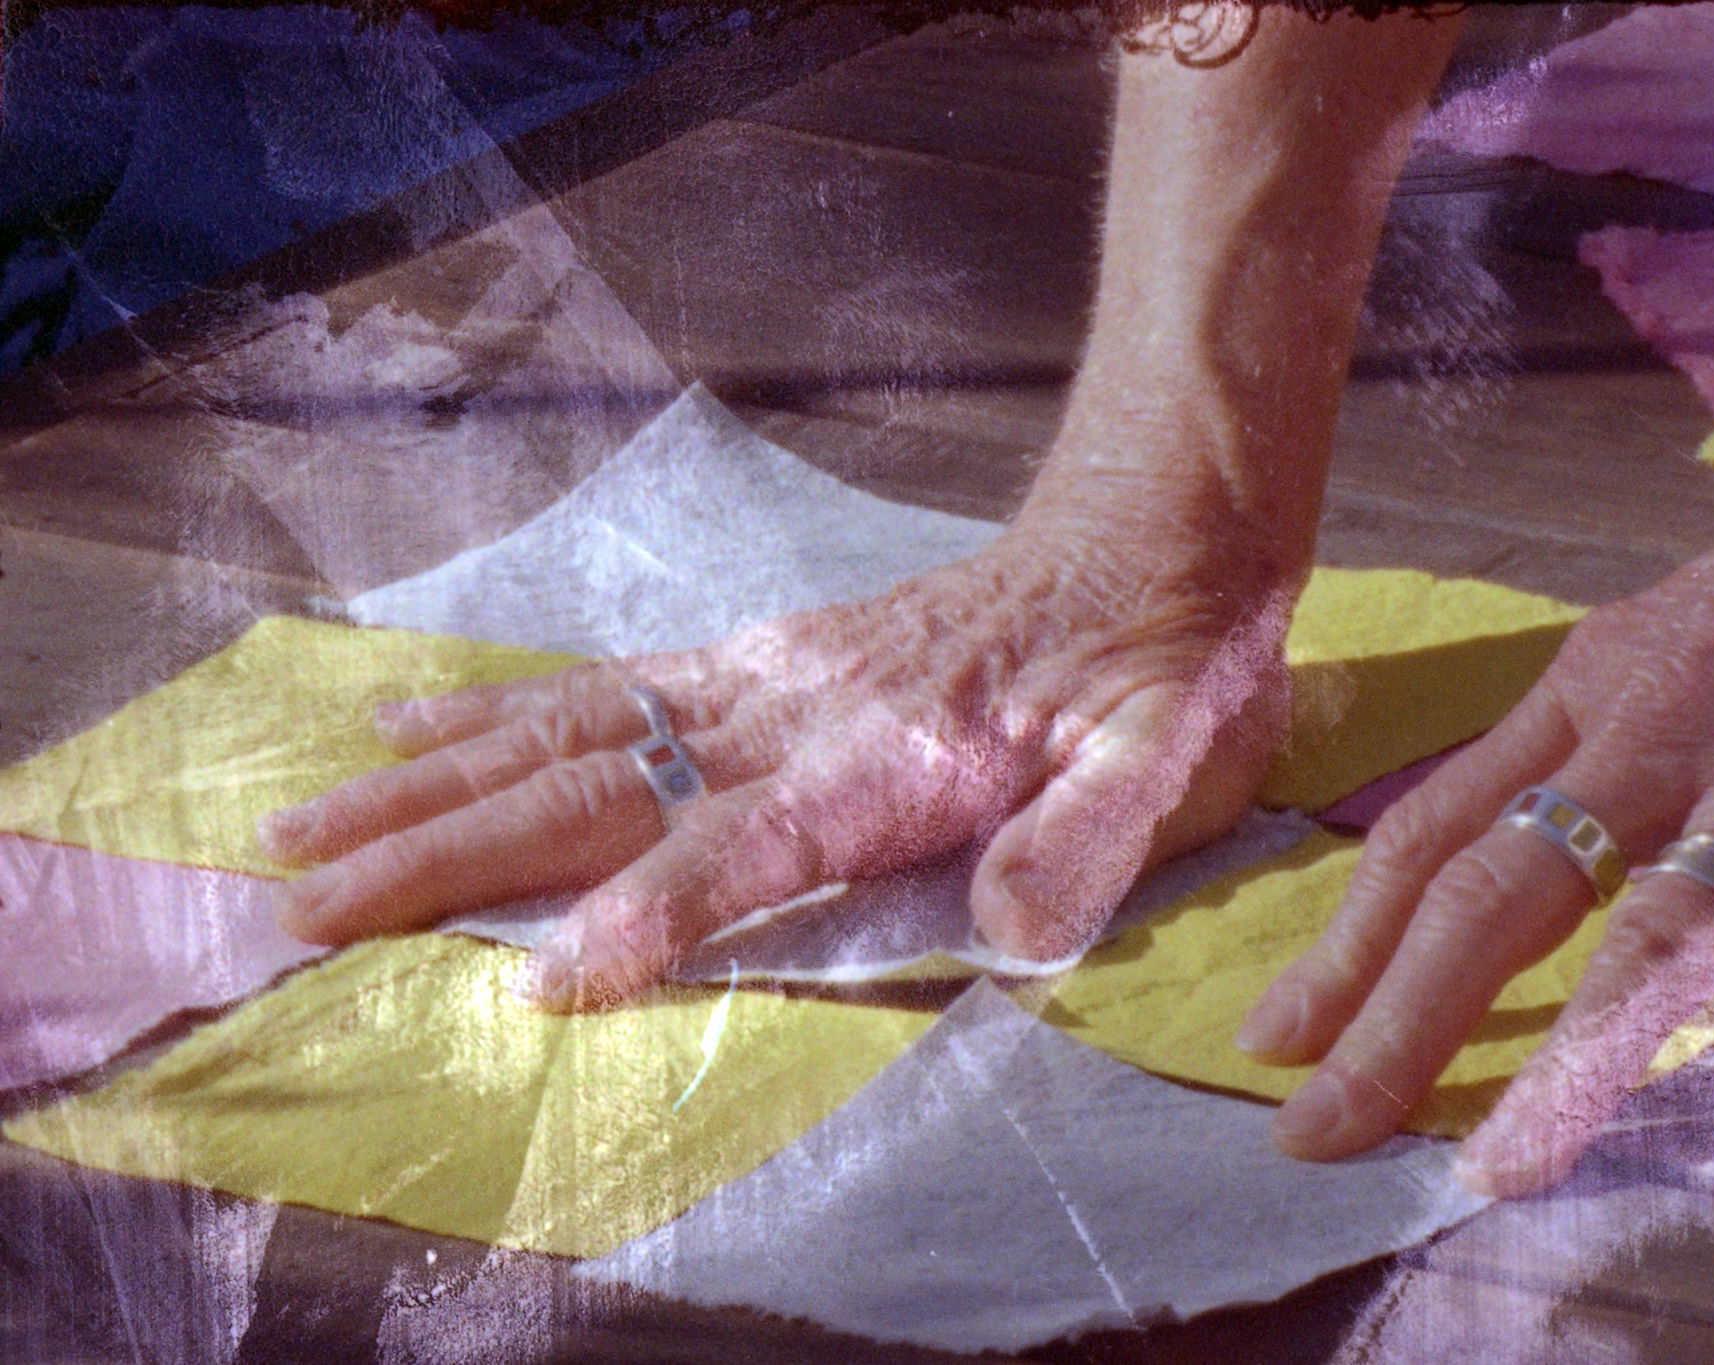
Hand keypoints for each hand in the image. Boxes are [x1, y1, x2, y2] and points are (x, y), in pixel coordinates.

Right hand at [260, 474, 1292, 1006]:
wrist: (1147, 535)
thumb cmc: (1156, 665)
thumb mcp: (1161, 759)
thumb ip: (1083, 843)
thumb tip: (1012, 935)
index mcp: (881, 757)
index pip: (734, 848)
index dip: (642, 916)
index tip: (539, 985)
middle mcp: (791, 712)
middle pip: (593, 787)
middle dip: (447, 852)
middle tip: (309, 904)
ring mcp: (760, 676)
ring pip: (563, 732)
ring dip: (429, 783)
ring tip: (307, 820)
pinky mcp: (755, 656)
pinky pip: (600, 682)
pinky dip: (493, 707)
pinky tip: (409, 716)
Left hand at [1237, 295, 1713, 1190]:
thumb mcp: (1619, 664)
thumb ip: (1541, 770)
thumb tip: (1434, 880)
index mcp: (1573, 708)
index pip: (1425, 840)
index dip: (1341, 948)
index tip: (1269, 1045)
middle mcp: (1650, 742)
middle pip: (1498, 891)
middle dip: (1399, 1019)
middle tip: (1321, 1135)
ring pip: (1666, 921)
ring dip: (1584, 1050)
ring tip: (1511, 1163)